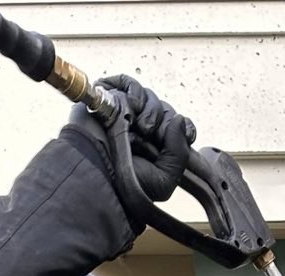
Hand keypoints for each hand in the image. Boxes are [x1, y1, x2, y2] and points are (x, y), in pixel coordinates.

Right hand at [69, 75, 195, 206]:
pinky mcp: (109, 98)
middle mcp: (142, 129)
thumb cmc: (125, 184)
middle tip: (156, 136)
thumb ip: (179, 154)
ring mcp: (126, 113)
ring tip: (142, 128)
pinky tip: (133, 106)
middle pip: (166, 111)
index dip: (186, 128)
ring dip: (151, 110)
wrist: (96, 172)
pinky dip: (134, 91)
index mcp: (157, 148)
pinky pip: (128, 82)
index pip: (179, 129)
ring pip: (150, 97)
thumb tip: (181, 120)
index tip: (189, 134)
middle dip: (166, 123)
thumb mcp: (163, 180)